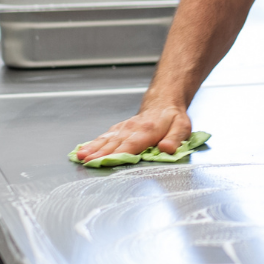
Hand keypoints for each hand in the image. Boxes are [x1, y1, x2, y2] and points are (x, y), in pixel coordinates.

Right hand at [74, 100, 190, 161]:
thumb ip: (175, 139)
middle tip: (86, 162)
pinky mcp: (119, 129)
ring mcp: (124, 128)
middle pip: (114, 143)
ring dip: (93, 148)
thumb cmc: (172, 118)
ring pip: (106, 139)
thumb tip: (167, 148)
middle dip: (99, 153)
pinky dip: (93, 142)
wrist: (164, 101)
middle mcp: (132, 129)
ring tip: (81, 156)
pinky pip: (105, 136)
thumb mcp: (182, 128)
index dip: (117, 154)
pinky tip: (84, 149)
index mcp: (147, 131)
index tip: (104, 161)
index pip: (130, 145)